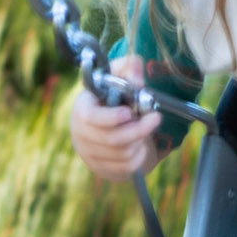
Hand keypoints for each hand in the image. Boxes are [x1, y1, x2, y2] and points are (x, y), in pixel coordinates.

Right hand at [68, 53, 164, 180]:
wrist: (104, 124)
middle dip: (139, 129)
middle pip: (113, 139)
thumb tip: (138, 76)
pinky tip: (139, 144)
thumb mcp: (118, 76)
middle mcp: (81, 133)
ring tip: (142, 129)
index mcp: (82, 108)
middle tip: (156, 118)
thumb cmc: (111, 96)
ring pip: (123, 154)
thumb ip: (128, 68)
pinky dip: (139, 156)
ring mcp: (89, 153)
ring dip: (139, 141)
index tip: (129, 113)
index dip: (112, 117)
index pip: (90, 118)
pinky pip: (127, 167)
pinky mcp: (101, 168)